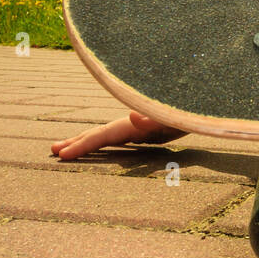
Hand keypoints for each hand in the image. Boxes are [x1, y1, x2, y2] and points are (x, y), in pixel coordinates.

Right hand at [51, 109, 186, 159]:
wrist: (205, 102)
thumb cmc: (190, 111)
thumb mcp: (173, 116)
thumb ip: (154, 116)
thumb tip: (132, 115)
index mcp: (133, 124)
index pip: (101, 136)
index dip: (80, 145)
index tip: (60, 155)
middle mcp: (132, 122)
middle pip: (98, 133)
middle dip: (77, 142)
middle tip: (54, 150)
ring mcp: (139, 123)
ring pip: (107, 133)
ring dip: (88, 139)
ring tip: (69, 145)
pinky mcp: (149, 126)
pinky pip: (120, 135)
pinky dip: (107, 140)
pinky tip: (107, 143)